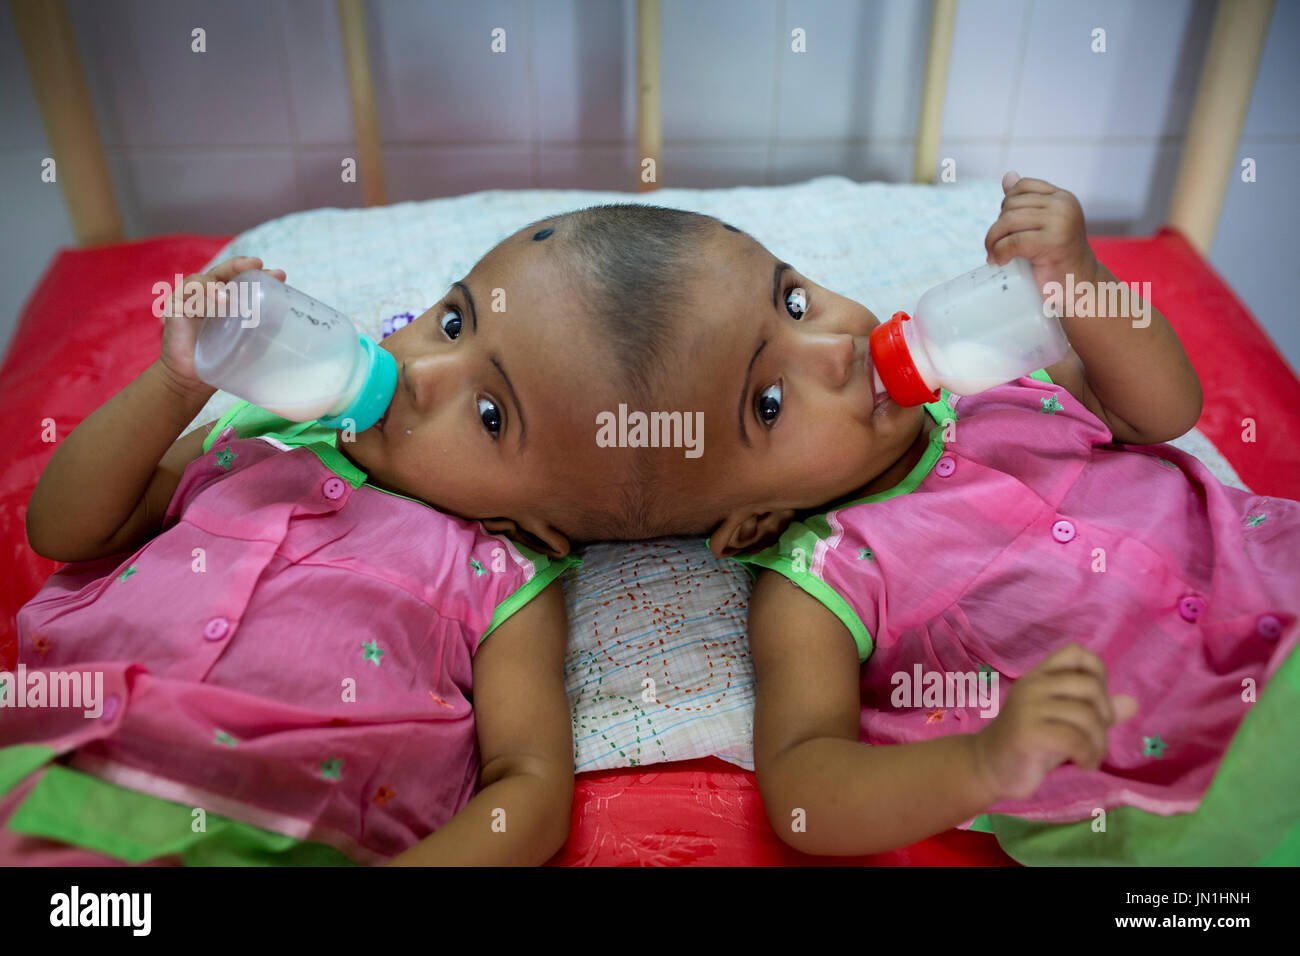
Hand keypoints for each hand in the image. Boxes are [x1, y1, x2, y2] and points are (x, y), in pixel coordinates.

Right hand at [158, 256, 285, 399]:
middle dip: (241, 266)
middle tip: (258, 264)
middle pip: (225, 272)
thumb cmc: (224, 358)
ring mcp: (192, 298)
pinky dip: (204, 293)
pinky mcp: (175, 306)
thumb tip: (289, 314)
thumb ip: (267, 326)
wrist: (192, 380)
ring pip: (205, 280)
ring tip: (233, 294)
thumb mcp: (252, 341)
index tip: (280, 275)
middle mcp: (210, 294)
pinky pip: (188, 293)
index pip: (244, 279)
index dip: (261, 274)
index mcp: (229, 298)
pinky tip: (218, 300)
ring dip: (221, 281)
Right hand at [972, 643, 1136, 800]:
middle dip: (1105, 717)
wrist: (990, 767)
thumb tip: (1132, 704)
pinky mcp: (1027, 732)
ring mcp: (1028, 707)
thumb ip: (1095, 712)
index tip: (1094, 702)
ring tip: (1090, 758)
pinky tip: (1083, 765)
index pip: (1076, 652)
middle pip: (1090, 686)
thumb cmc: (1031, 744)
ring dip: (1098, 744)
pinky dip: (1087, 756)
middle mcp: (1033, 685)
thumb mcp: (1065, 723)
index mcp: (1040, 676)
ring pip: (1086, 716)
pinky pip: (1074, 739)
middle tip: (1096, 739)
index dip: (1097, 672)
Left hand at [984, 171, 1099, 294]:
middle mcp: (1063, 205)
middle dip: (997, 227)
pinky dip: (1000, 252)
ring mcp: (1060, 222)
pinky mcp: (1052, 242)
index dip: (1006, 205)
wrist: (1080, 285)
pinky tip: (1000, 261)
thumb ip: (1028, 203)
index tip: (1005, 227)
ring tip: (994, 255)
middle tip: (995, 247)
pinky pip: (1011, 242)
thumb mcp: (1044, 225)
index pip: (1023, 187)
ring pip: (1008, 222)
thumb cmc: (1058, 258)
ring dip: (993, 241)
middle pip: (1011, 205)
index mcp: (1063, 198)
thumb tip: (1007, 176)